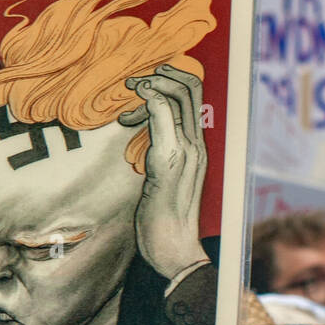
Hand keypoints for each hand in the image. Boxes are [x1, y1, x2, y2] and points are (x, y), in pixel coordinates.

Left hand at [120, 64, 208, 281]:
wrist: (174, 250)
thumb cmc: (164, 222)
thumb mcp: (162, 181)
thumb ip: (159, 156)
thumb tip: (146, 141)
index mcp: (197, 149)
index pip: (194, 99)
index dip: (170, 82)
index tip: (144, 87)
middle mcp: (197, 146)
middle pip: (192, 88)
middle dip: (163, 73)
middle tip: (136, 80)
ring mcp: (186, 152)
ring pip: (179, 95)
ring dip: (152, 83)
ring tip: (130, 90)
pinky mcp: (169, 160)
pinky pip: (162, 116)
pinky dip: (147, 102)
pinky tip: (127, 114)